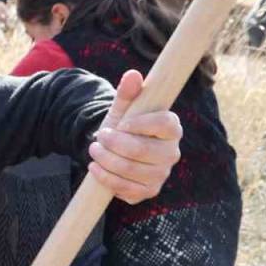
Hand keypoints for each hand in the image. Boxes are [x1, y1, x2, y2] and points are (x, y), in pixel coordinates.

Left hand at [88, 69, 182, 204]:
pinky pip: (125, 189)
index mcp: (172, 128)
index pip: (162, 124)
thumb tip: (132, 75)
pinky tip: (96, 168)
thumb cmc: (123, 126)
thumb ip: (128, 93)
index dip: (137, 124)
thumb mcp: (123, 108)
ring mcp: (161, 174)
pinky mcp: (148, 191)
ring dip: (105, 159)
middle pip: (140, 150)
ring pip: (129, 169)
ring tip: (94, 150)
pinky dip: (105, 178)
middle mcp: (172, 152)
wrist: (115, 151)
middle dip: (112, 143)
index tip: (119, 123)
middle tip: (99, 136)